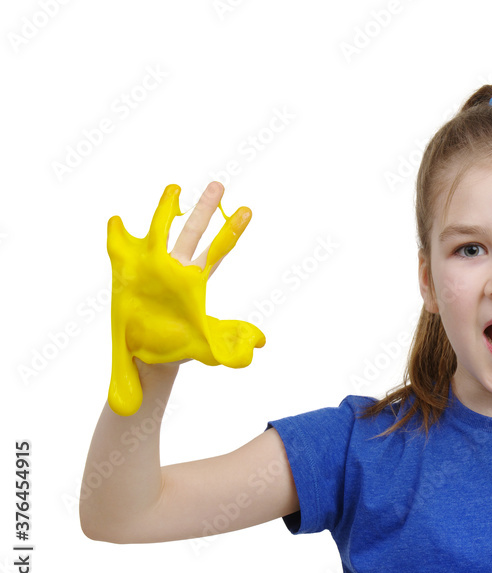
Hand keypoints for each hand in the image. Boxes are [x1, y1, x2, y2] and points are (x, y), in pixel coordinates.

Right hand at [107, 182, 264, 415]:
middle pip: (193, 232)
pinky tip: (117, 221)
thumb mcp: (211, 346)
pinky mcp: (126, 271)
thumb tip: (262, 342)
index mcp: (195, 280)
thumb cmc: (179, 348)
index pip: (218, 250)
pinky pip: (121, 249)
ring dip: (167, 210)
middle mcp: (175, 268)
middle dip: (205, 208)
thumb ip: (235, 342)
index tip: (248, 210)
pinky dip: (117, 235)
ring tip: (175, 188)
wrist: (148, 356)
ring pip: (161, 232)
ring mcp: (150, 267)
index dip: (231, 231)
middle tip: (218, 185)